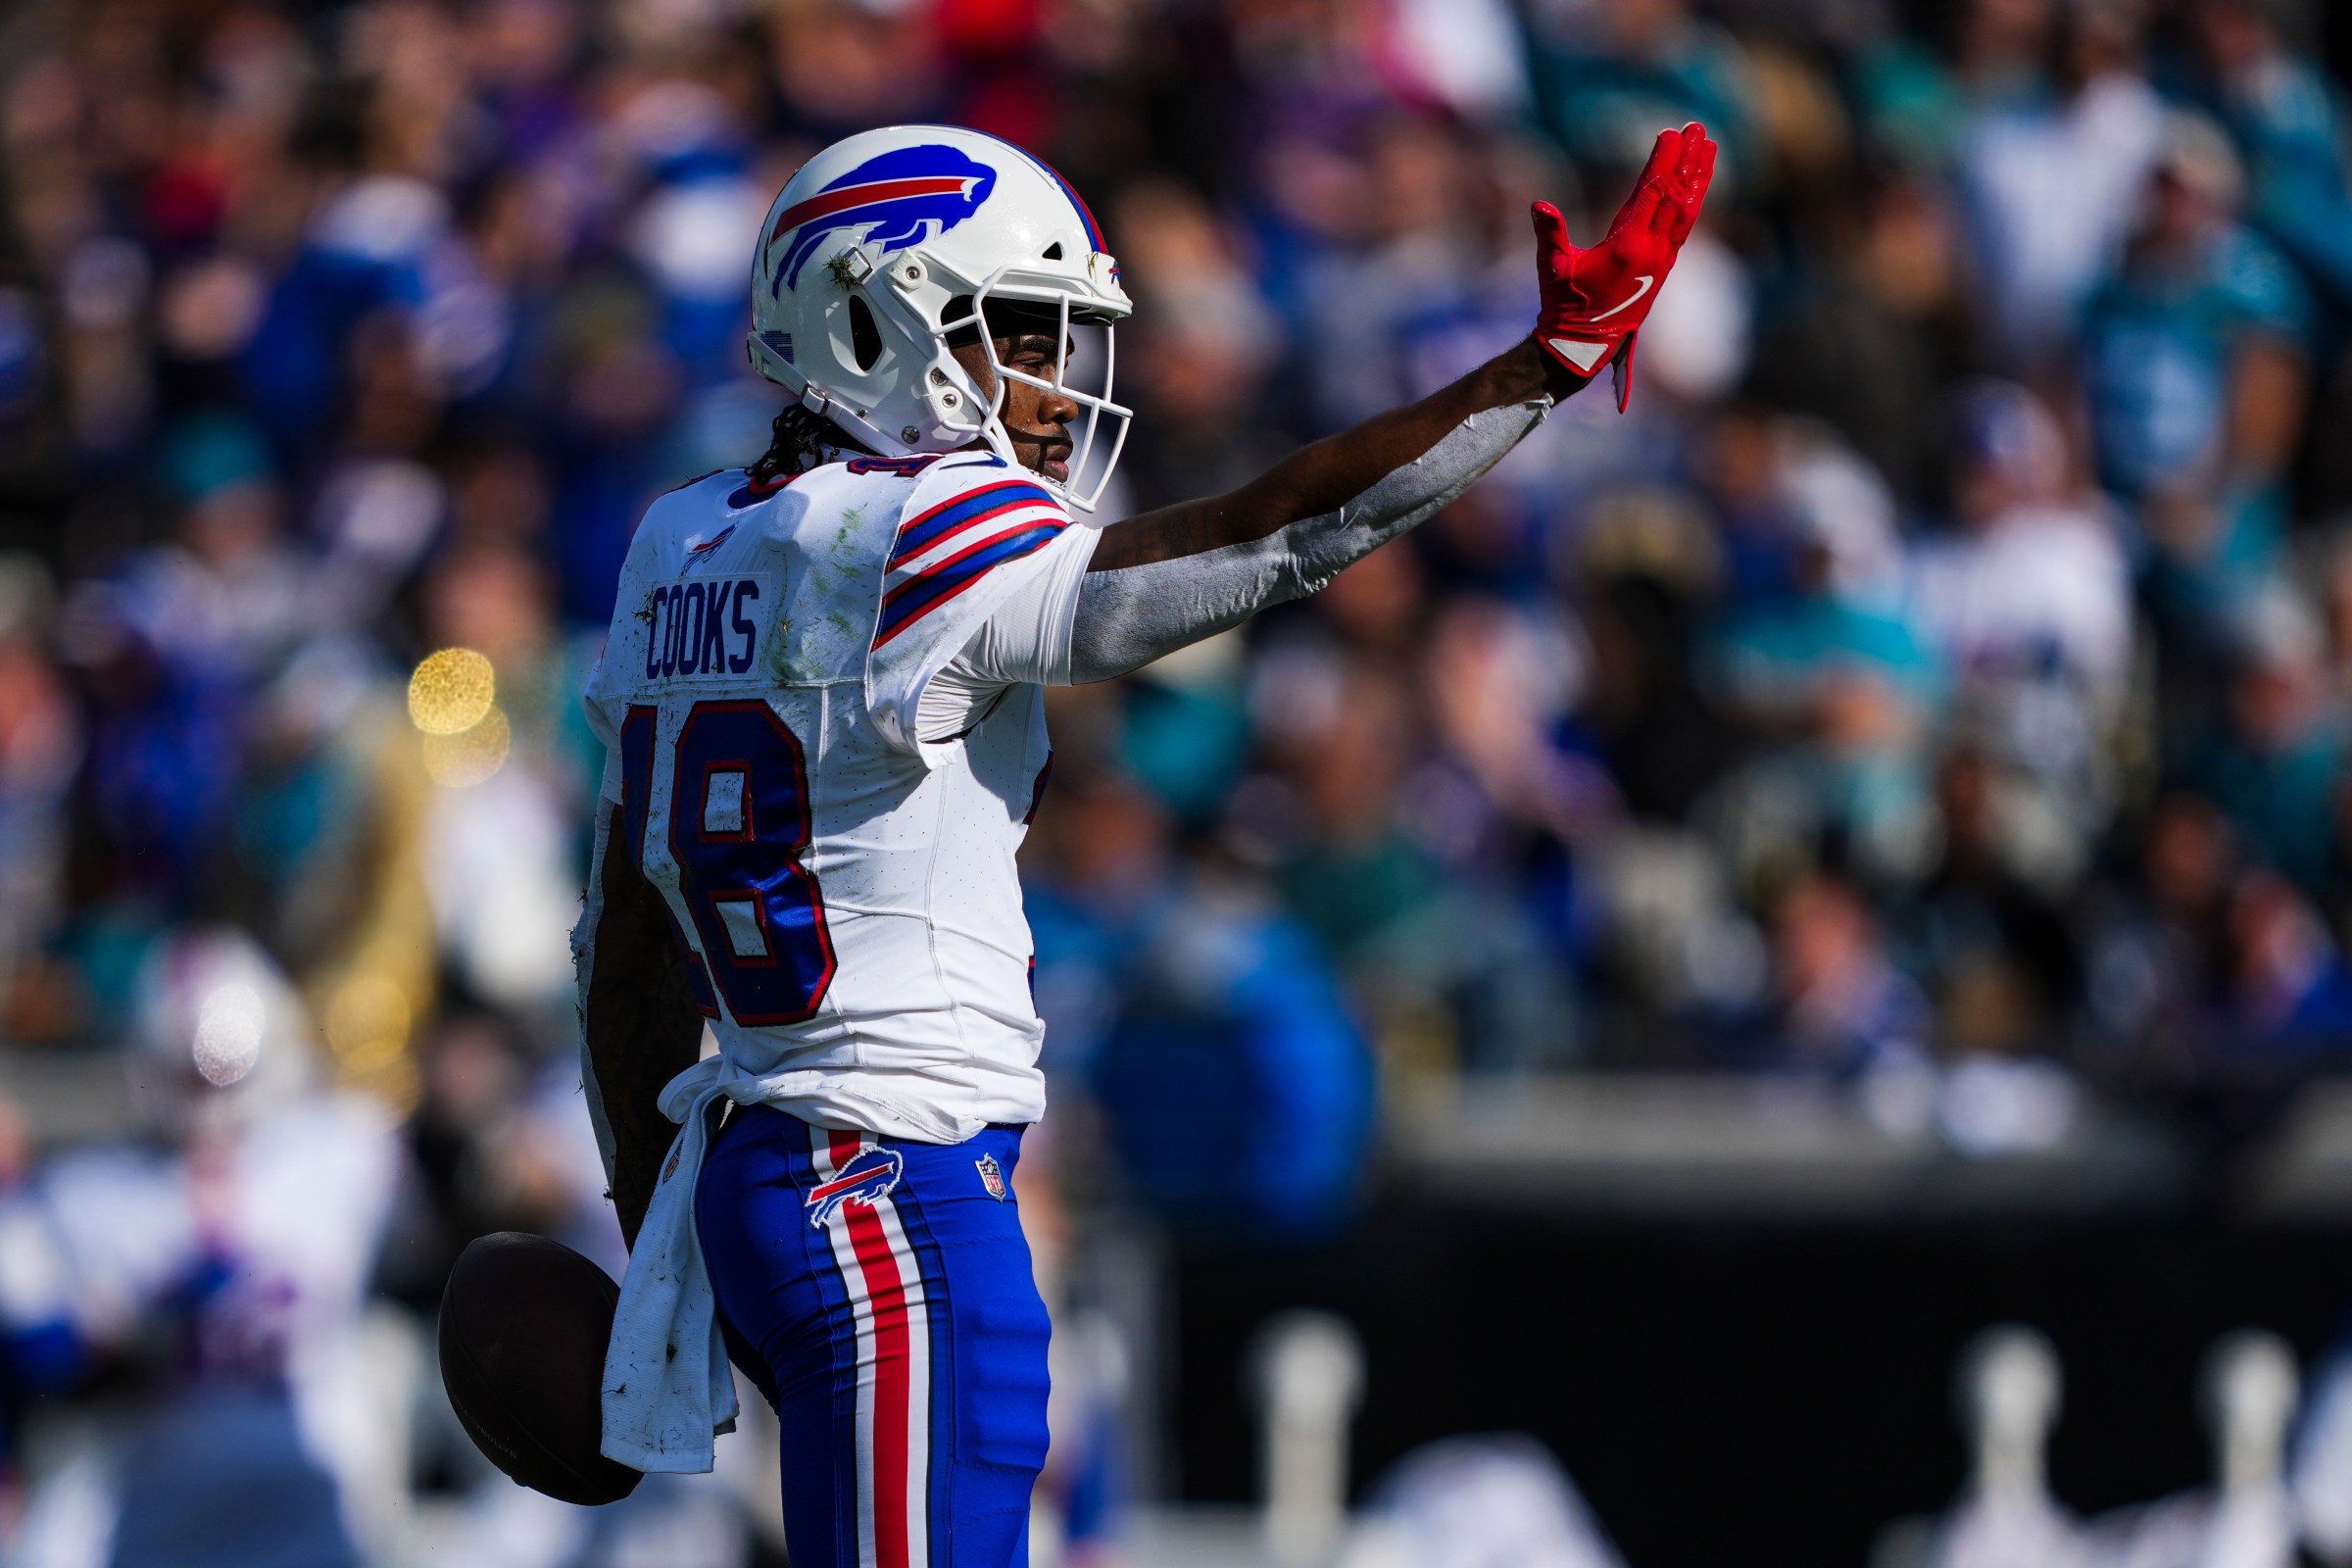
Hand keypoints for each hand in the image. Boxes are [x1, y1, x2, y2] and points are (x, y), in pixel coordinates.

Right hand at [1531, 122, 1717, 410]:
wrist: (1585, 342)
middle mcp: (1651, 252)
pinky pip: (1684, 227)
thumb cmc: (1564, 305)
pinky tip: (1696, 185)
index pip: (1651, 194)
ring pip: (1687, 210)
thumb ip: (1549, 234)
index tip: (1671, 133)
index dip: (1662, 161)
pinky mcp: (1663, 267)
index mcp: (1627, 247)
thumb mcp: (1552, 268)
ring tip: (1709, 147)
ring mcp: (1662, 260)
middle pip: (1675, 196)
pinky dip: (1692, 201)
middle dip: (1687, 160)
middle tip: (1697, 128)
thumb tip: (1539, 205)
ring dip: (1698, 177)